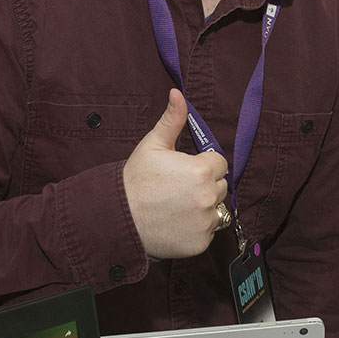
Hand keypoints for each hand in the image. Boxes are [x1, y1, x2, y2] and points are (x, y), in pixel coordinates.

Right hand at [123, 89, 229, 259]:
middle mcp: (208, 197)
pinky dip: (196, 228)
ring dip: (203, 207)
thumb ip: (172, 120)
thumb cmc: (135, 180)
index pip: (219, 163)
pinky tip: (176, 223)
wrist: (118, 218)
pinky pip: (207, 231)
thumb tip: (178, 94)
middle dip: (205, 184)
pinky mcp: (200, 243)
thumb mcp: (152, 146)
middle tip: (178, 188)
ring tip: (176, 205)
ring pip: (216, 209)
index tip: (185, 170)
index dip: (203, 164)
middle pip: (220, 186)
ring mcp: (205, 222)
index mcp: (201, 171)